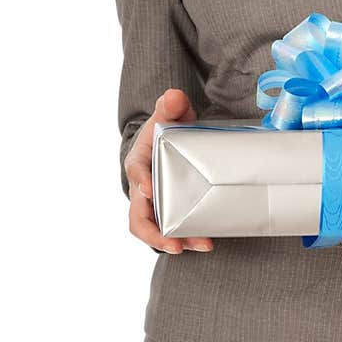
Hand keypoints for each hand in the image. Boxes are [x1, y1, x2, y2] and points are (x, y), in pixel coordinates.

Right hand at [125, 89, 213, 254]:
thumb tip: (173, 96)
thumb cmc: (168, 128)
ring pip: (154, 229)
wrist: (171, 142)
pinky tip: (206, 241)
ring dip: (173, 241)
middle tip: (173, 242)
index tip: (150, 191)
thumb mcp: (170, 113)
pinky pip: (172, 230)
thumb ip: (171, 104)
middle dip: (154, 231)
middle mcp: (142, 187)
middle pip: (138, 215)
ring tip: (199, 245)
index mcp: (139, 160)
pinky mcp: (168, 212)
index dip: (141, 182)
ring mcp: (153, 203)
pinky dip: (187, 238)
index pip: (135, 171)